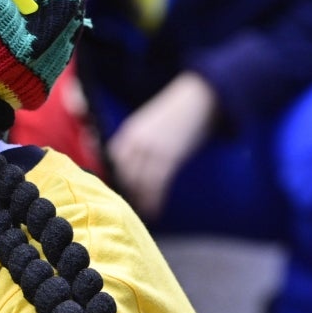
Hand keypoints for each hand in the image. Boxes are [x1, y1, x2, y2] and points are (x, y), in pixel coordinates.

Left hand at [106, 72, 217, 221]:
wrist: (199, 97)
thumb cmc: (177, 112)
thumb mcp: (149, 124)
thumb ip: (138, 141)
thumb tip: (131, 163)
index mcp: (129, 132)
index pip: (112, 160)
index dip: (114, 177)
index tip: (115, 192)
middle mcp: (135, 141)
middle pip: (123, 173)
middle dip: (125, 192)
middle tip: (127, 209)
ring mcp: (151, 149)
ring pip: (138, 182)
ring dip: (138, 200)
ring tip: (141, 215)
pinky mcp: (169, 157)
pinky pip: (157, 184)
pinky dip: (154, 200)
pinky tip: (155, 211)